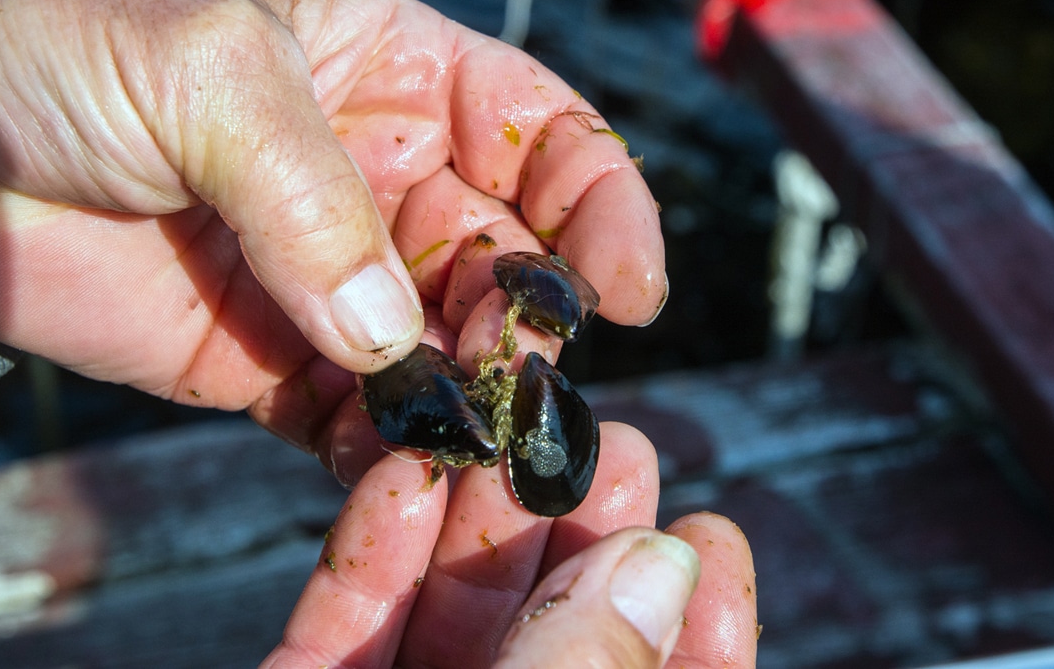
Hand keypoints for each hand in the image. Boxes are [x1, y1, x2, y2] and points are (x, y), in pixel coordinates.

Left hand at [0, 0, 663, 480]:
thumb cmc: (68, 45)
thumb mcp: (211, 68)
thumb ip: (313, 194)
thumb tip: (391, 334)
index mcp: (396, 73)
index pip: (544, 134)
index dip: (603, 203)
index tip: (627, 286)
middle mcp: (381, 175)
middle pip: (509, 255)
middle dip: (531, 319)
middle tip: (525, 378)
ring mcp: (330, 274)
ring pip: (445, 347)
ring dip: (473, 398)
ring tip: (478, 443)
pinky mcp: (270, 362)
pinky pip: (359, 416)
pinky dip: (389, 450)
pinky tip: (401, 474)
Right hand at [263, 423, 757, 667]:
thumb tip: (665, 566)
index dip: (703, 626)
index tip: (713, 531)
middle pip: (550, 631)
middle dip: (571, 528)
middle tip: (599, 436)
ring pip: (444, 619)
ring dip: (468, 517)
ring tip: (499, 422)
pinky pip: (340, 631)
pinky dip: (370, 555)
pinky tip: (400, 473)